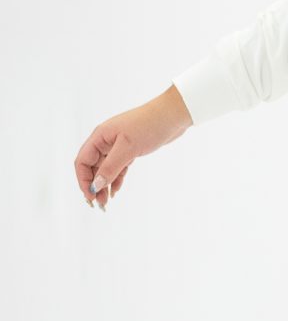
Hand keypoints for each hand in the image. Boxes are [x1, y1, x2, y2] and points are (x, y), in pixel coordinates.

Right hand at [74, 87, 192, 211]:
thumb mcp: (128, 148)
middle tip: (99, 205)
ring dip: (104, 185)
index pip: (82, 161)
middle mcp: (105, 141)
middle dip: (94, 186)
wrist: (173, 115)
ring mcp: (117, 145)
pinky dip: (116, 179)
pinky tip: (116, 191)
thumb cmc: (149, 126)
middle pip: (92, 167)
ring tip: (106, 202)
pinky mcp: (129, 150)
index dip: (83, 180)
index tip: (90, 196)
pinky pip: (118, 167)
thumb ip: (111, 167)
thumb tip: (96, 185)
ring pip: (105, 169)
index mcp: (99, 136)